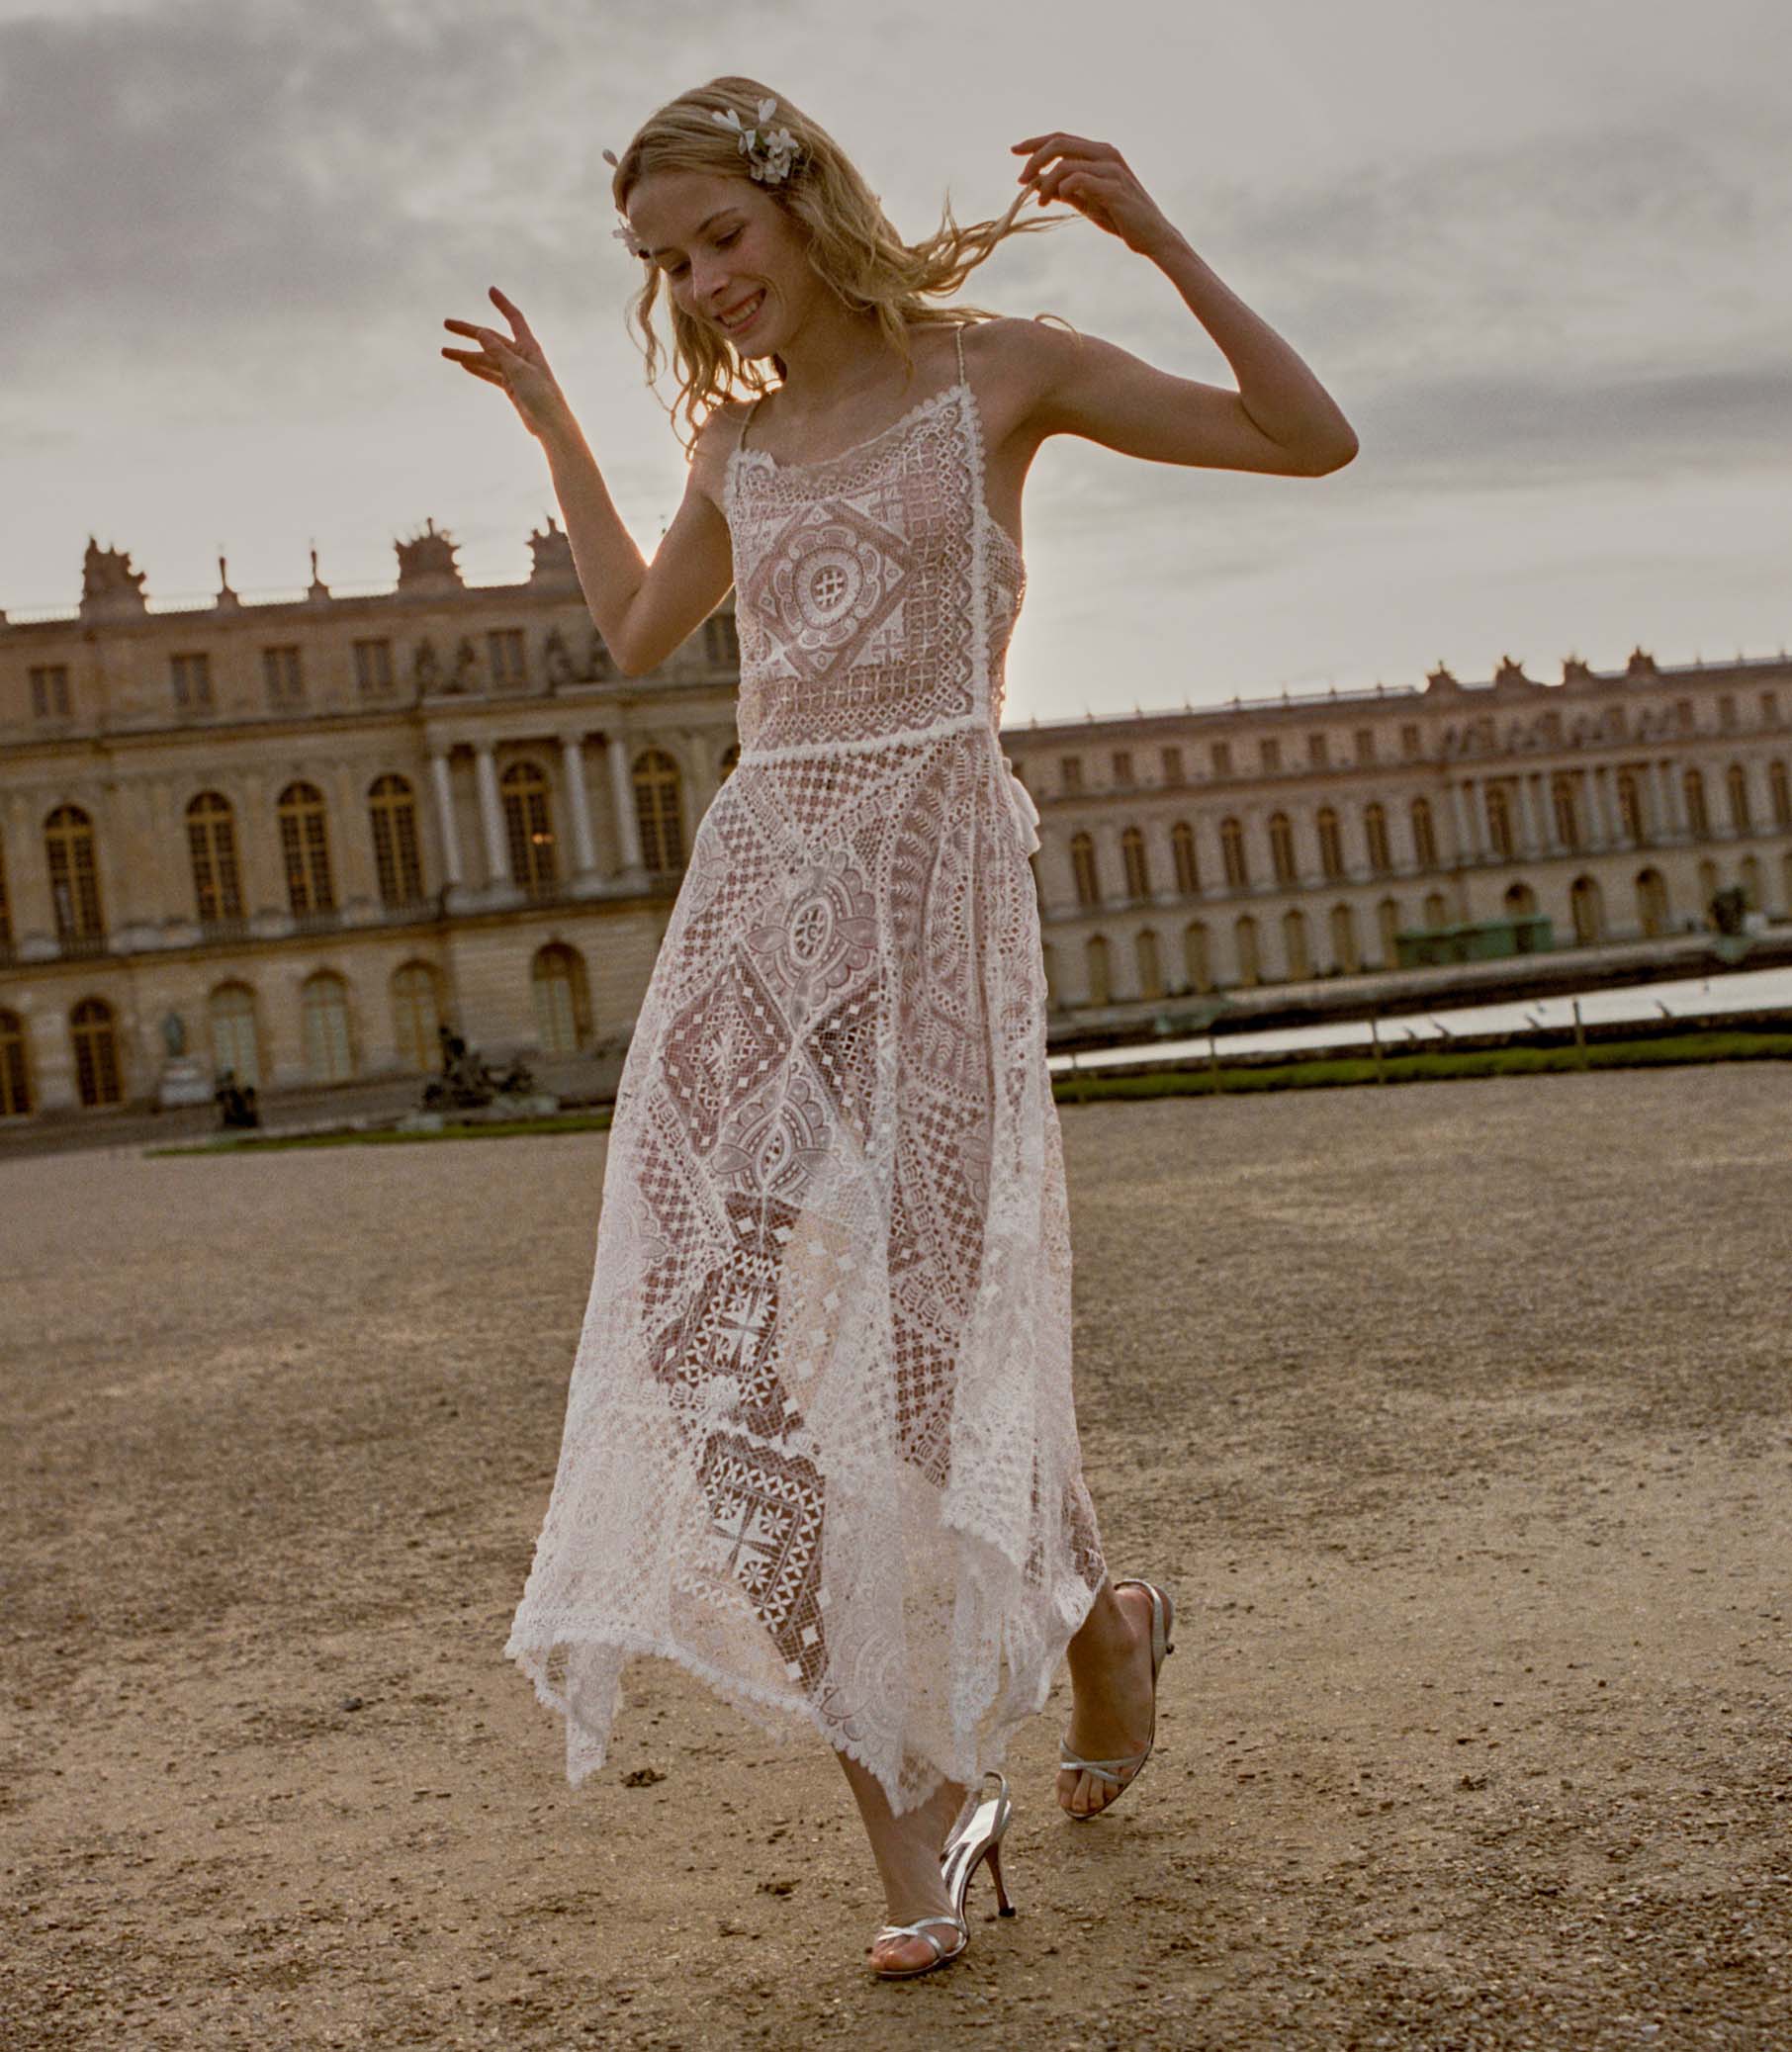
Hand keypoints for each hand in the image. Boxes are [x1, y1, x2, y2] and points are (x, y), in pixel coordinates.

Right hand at [441, 287, 572, 440]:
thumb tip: (480, 332)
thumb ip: (498, 351)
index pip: (514, 319)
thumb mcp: (517, 370)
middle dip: (468, 331)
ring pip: (486, 358)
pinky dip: (477, 369)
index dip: (502, 305)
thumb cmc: (541, 394)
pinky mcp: (511, 387)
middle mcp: (521, 356)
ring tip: (444, 351)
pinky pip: (490, 374)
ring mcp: (514, 372)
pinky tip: (462, 364)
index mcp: (528, 347)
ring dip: (466, 354)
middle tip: (446, 324)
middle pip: (490, 338)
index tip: (491, 290)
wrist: (550, 424)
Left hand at [1010, 134, 1177, 257]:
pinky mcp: (1114, 188)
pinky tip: (1056, 199)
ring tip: (1040, 202)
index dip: (1035, 142)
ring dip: (1046, 183)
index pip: (1061, 138)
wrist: (1152, 237)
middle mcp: (1106, 154)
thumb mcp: (1086, 202)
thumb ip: (1063, 190)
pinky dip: (1062, 188)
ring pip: (1065, 163)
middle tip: (1021, 180)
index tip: (1014, 151)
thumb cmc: (1120, 218)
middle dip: (1034, 158)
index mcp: (1100, 152)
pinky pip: (1078, 180)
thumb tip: (1035, 182)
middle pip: (1059, 142)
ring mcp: (1111, 169)